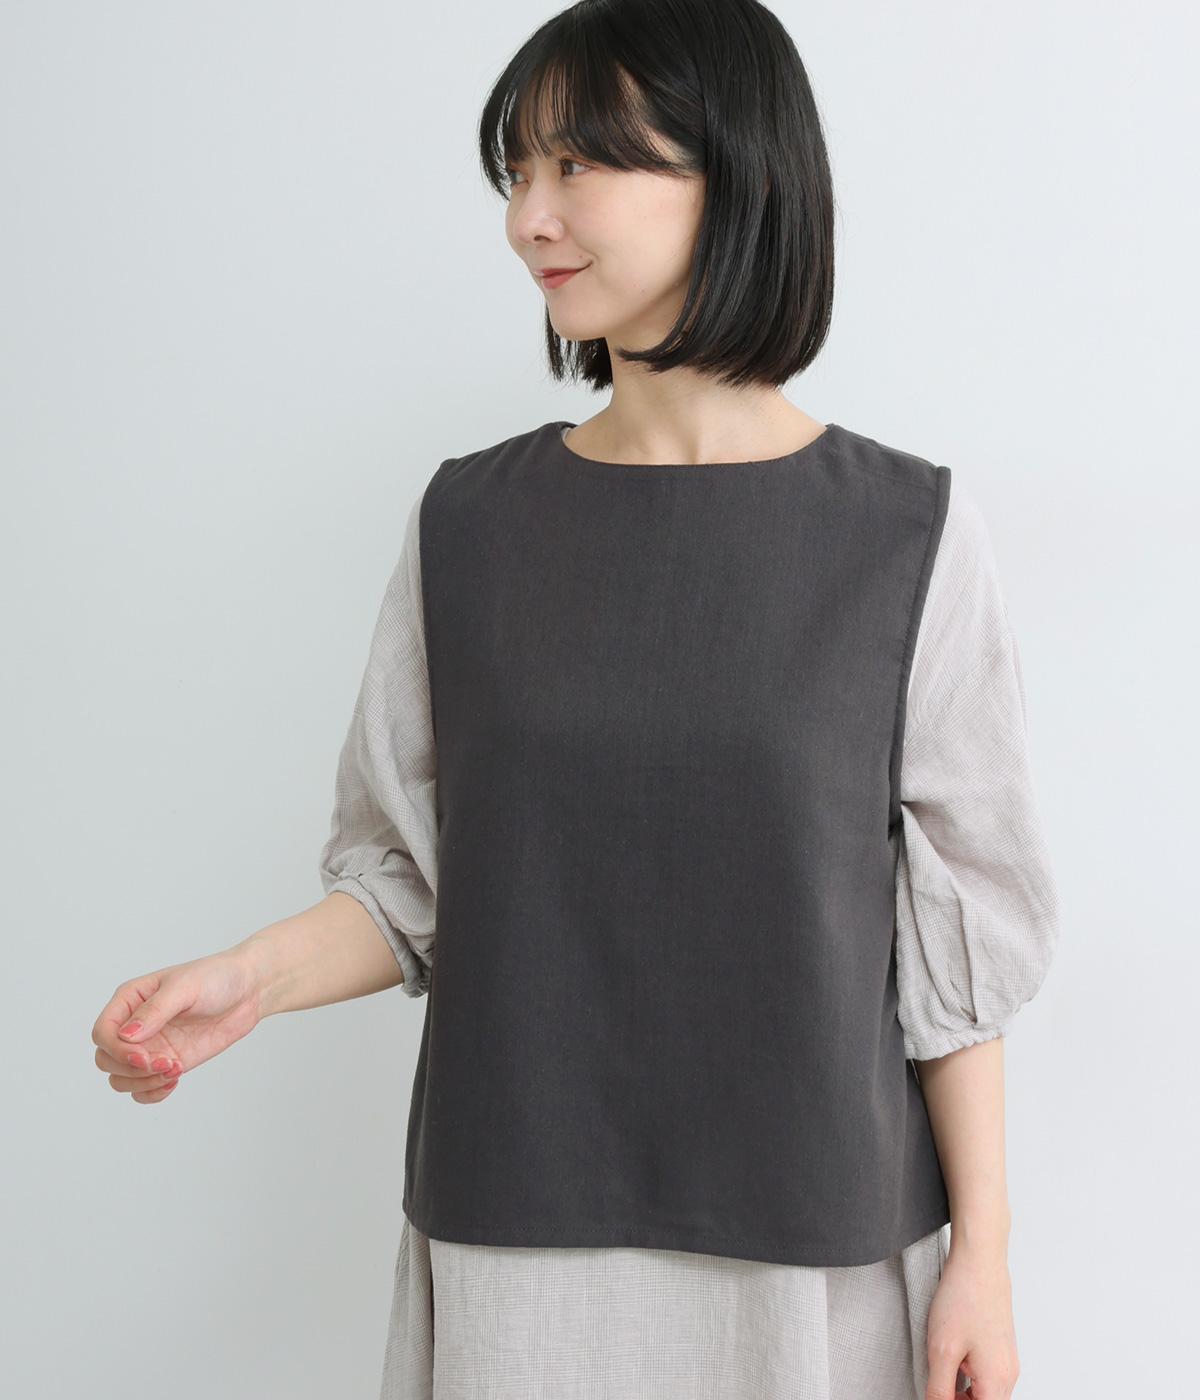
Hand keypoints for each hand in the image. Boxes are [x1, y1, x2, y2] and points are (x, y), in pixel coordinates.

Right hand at [91, 947, 263, 1103]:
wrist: (248, 990)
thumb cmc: (215, 977)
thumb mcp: (185, 987)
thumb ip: (154, 1011)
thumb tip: (126, 1036)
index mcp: (130, 999)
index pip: (102, 1033)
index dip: (116, 1050)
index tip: (144, 1056)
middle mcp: (134, 1025)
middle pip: (106, 1060)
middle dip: (131, 1069)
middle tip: (166, 1063)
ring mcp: (150, 1045)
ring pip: (120, 1079)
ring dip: (142, 1082)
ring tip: (175, 1069)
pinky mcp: (167, 1061)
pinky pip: (143, 1088)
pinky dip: (151, 1092)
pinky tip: (174, 1080)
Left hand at [926, 1240, 1020, 1397]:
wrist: (979, 1260)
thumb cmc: (963, 1298)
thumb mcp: (942, 1350)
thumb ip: (940, 1389)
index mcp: (997, 1381)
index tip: (937, 1394)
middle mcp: (1008, 1374)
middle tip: (937, 1386)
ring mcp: (1007, 1359)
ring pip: (986, 1392)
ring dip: (964, 1391)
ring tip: (944, 1368)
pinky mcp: (1001, 1345)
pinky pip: (987, 1374)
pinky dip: (969, 1376)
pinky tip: (953, 1356)